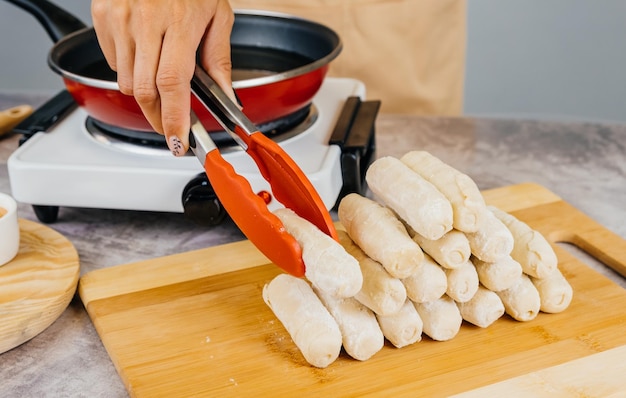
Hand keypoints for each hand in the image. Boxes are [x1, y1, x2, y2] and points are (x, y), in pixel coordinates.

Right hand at [91, 0, 234, 155]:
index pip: (172, 83)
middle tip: (172, 127)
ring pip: (126, 82)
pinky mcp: (102, 16)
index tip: (178, 141)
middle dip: (158, 118)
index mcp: (179, 22)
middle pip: (144, 91)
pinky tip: (144, 53)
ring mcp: (119, 19)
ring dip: (145, 92)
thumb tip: (227, 97)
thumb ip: (220, 60)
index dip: (174, 118)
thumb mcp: (218, 15)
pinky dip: (129, 69)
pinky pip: (112, 62)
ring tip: (161, 76)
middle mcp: (145, 22)